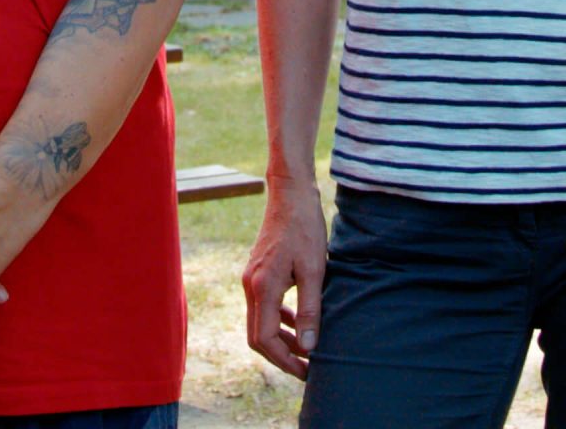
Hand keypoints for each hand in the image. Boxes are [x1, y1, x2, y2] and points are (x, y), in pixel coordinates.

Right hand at [241, 177, 326, 379]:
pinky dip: (280, 320)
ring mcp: (251, 278)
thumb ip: (310, 309)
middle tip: (308, 368)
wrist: (290, 194)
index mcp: (263, 287)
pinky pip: (264, 307)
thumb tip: (309, 347)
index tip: (307, 371)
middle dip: (282, 356)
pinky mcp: (257, 272)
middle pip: (258, 336)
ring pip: (260, 323)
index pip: (265, 339)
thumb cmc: (305, 228)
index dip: (285, 361)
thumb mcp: (314, 270)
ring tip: (308, 350)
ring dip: (282, 340)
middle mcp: (251, 285)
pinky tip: (300, 322)